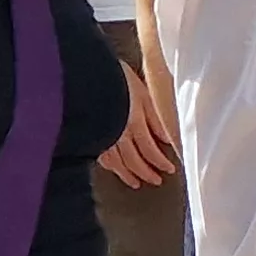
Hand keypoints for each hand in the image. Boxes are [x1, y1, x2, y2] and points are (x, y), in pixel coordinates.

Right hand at [100, 58, 175, 187]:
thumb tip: (167, 139)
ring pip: (117, 163)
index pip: (150, 150)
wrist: (85, 72)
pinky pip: (100, 157)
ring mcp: (101, 136)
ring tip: (135, 183)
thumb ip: (155, 117)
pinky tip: (114, 169)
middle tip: (156, 181)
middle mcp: (118, 134)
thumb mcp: (142, 92)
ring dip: (128, 174)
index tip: (170, 170)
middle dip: (146, 172)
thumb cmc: (115, 78)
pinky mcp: (88, 136)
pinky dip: (109, 166)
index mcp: (134, 122)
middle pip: (134, 160)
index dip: (160, 162)